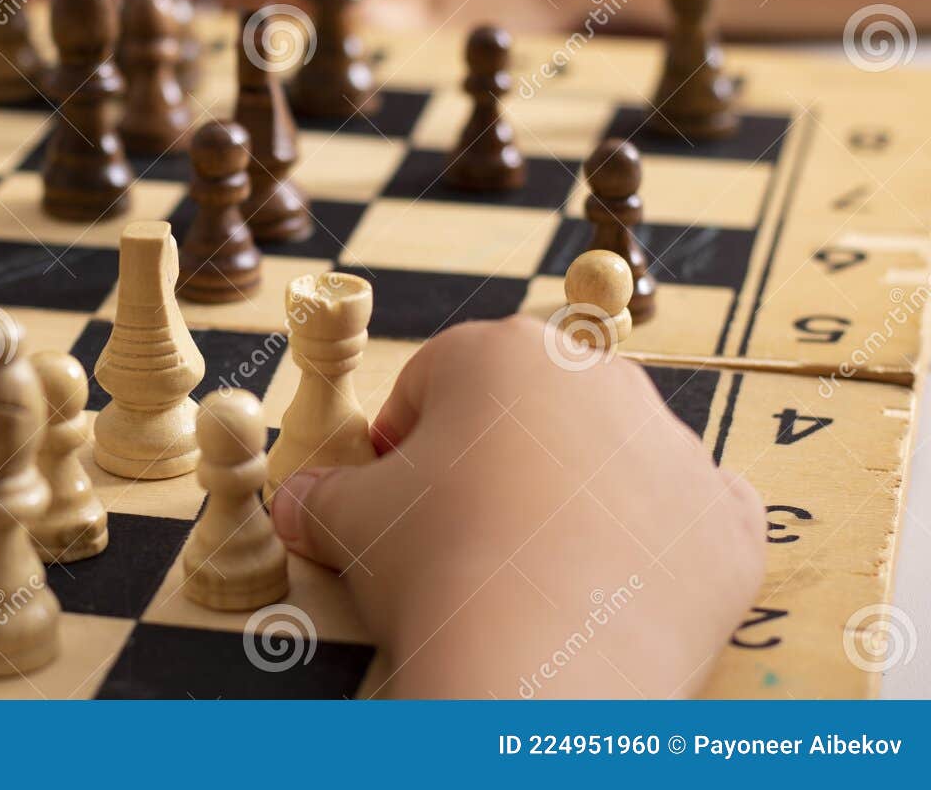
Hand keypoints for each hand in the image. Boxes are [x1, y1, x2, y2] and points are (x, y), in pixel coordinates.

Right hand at [270, 316, 766, 697]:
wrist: (541, 671)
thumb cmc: (436, 567)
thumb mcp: (347, 519)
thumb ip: (321, 495)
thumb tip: (297, 503)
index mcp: (499, 351)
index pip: (433, 384)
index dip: (403, 445)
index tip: (394, 499)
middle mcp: (598, 377)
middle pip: (528, 412)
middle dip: (493, 465)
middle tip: (460, 540)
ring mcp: (673, 446)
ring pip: (608, 461)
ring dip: (574, 501)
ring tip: (532, 577)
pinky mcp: (725, 521)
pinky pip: (689, 518)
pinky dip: (657, 545)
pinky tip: (615, 585)